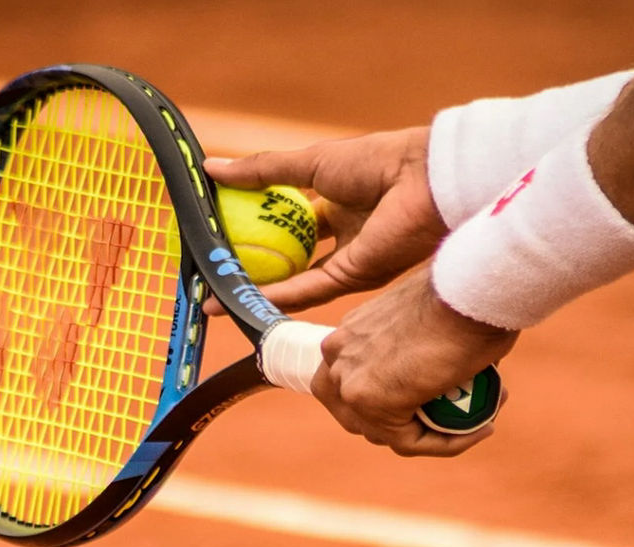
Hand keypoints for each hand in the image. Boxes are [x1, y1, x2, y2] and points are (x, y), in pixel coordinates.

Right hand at [203, 126, 447, 312]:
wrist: (421, 181)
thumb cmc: (374, 161)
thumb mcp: (309, 163)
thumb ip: (262, 171)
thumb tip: (212, 168)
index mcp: (335, 202)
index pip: (286, 221)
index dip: (253, 227)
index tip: (218, 233)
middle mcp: (341, 235)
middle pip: (288, 257)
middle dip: (251, 267)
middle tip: (212, 271)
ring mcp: (346, 259)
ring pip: (293, 281)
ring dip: (255, 289)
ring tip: (216, 296)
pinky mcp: (353, 278)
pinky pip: (307, 290)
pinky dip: (275, 295)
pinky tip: (243, 299)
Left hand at [313, 267, 518, 456]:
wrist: (468, 289)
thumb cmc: (463, 293)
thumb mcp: (430, 317)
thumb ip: (419, 345)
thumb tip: (443, 371)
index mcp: (349, 332)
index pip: (356, 383)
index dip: (395, 401)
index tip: (439, 401)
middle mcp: (338, 356)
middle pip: (360, 415)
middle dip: (405, 424)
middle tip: (453, 418)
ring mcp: (348, 380)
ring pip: (386, 433)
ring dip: (432, 436)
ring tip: (476, 422)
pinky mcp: (369, 401)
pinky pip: (410, 442)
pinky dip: (447, 443)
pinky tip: (481, 428)